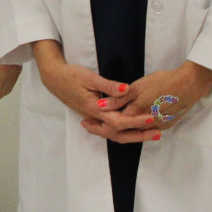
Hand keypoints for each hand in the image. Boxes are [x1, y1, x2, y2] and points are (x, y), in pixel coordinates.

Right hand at [29, 39, 151, 141]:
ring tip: (150, 132)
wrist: (53, 78)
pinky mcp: (94, 114)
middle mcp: (95, 117)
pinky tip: (134, 127)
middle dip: (139, 135)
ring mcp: (94, 117)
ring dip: (133, 134)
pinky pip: (110, 127)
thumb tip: (127, 90)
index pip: (118, 121)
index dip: (135, 121)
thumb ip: (109, 85)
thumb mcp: (89, 77)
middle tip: (158, 134)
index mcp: (94, 109)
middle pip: (118, 134)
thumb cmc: (70, 75)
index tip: (151, 118)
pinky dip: (124, 129)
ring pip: (114, 133)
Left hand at [96, 61, 211, 143]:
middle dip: (104, 130)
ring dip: (118, 129)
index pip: (114, 126)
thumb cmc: (163, 82)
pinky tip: (126, 120)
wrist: (189, 85)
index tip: (86, 122)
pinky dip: (132, 127)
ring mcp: (158, 126)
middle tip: (89, 125)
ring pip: (133, 133)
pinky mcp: (166, 124)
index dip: (99, 125)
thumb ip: (119, 98)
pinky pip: (144, 129)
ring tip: (103, 122)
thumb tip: (100, 106)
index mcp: (137, 115)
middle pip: (122, 134)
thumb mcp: (138, 87)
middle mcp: (147, 125)